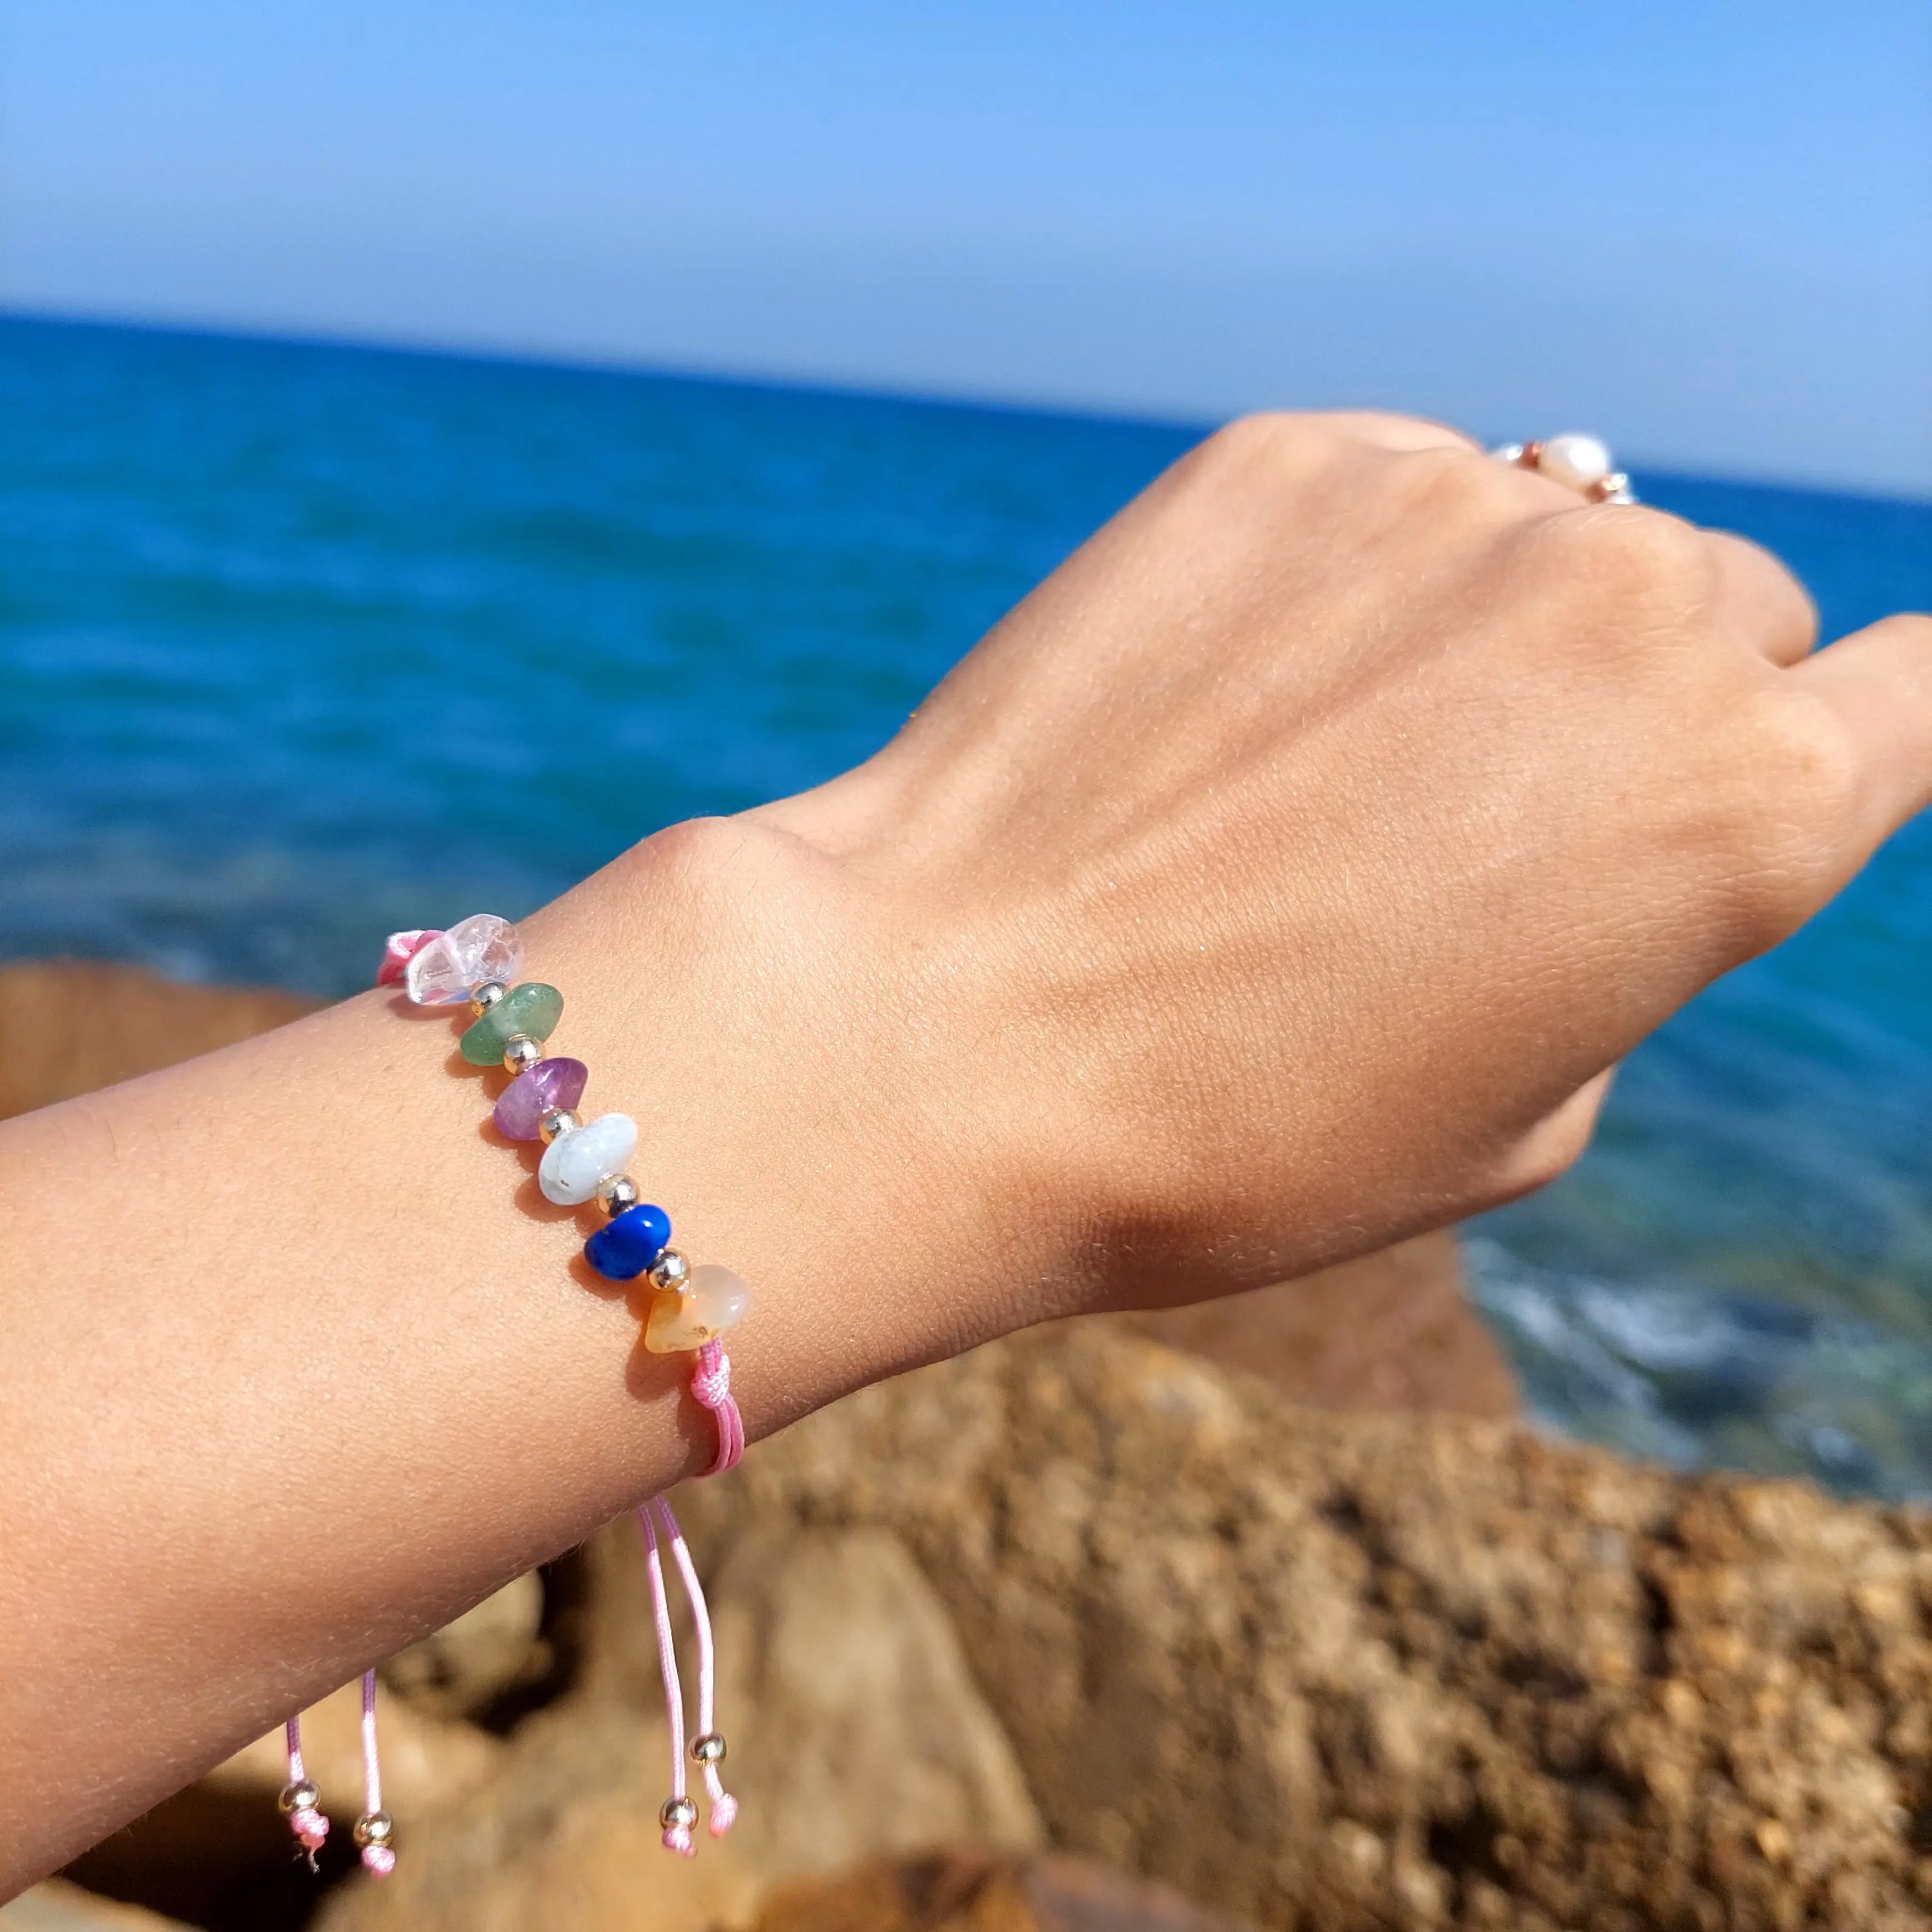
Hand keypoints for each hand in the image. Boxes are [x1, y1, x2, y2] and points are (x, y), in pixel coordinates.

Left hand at [712, 410, 1931, 1328]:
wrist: (958, 1032)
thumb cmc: (1241, 1133)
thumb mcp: (1513, 1119)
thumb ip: (1620, 946)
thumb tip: (1600, 836)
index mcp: (1745, 808)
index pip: (1925, 699)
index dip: (1861, 735)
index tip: (1789, 758)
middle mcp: (1635, 616)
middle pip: (1727, 615)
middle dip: (1646, 703)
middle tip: (1479, 815)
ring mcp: (1457, 506)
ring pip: (1559, 538)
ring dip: (1493, 630)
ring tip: (1316, 768)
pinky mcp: (1290, 455)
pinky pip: (1393, 492)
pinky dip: (1349, 574)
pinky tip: (1225, 698)